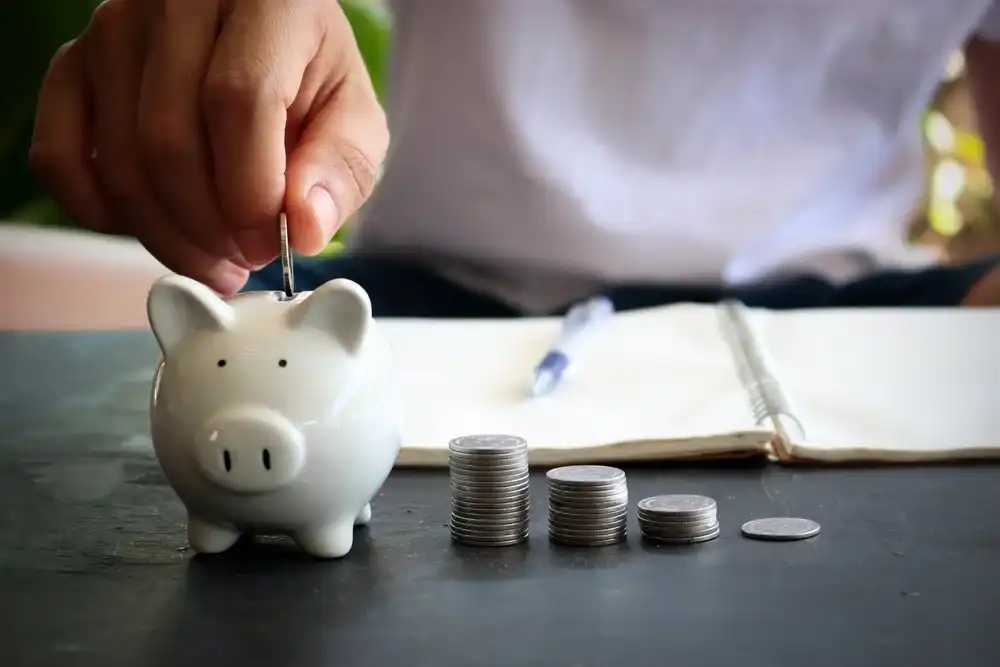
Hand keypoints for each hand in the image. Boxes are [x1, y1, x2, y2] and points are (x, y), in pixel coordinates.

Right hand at [29, 0, 388, 294]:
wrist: (261, 39)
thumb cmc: (310, 76)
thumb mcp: (353, 117)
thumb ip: (340, 170)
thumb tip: (304, 229)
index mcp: (264, 2)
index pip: (237, 101)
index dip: (251, 193)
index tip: (269, 246)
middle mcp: (175, 2)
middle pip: (168, 140)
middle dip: (207, 228)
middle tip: (241, 260)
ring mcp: (113, 31)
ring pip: (118, 159)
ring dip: (165, 234)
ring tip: (212, 257)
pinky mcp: (74, 65)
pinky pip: (58, 158)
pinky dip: (100, 214)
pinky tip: (152, 229)